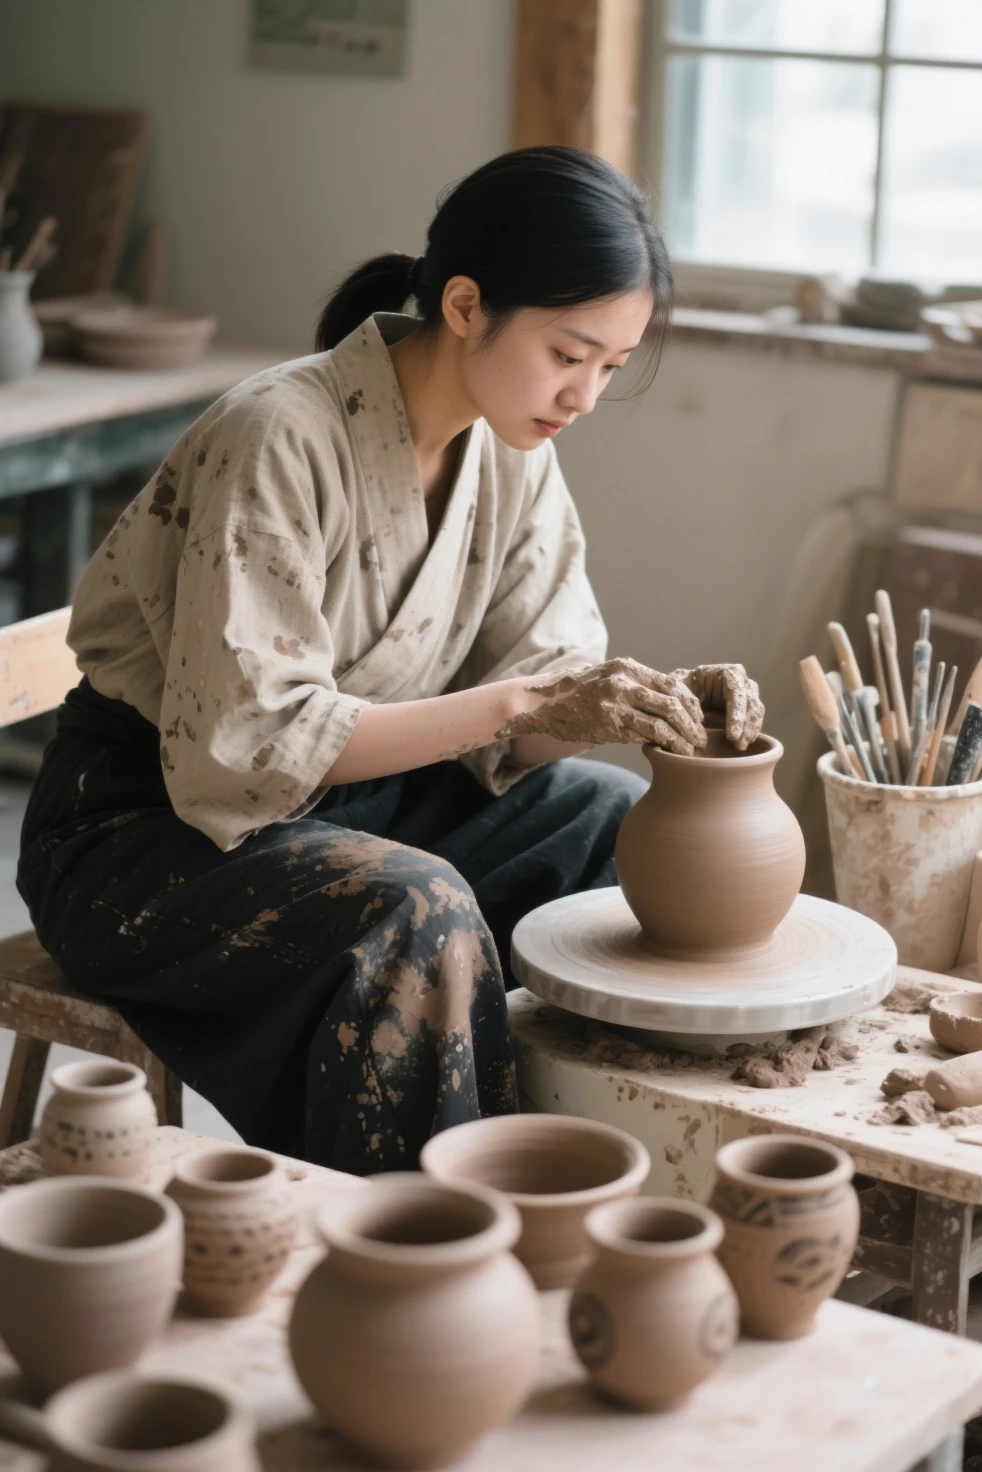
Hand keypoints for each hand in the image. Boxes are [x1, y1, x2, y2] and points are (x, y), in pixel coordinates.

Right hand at [498, 657, 707, 755]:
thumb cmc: (579, 694)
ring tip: (691, 750)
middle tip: (700, 739)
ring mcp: (614, 702)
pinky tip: (670, 752)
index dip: (691, 704)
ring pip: (663, 720)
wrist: (542, 704)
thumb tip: (669, 705)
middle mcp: (623, 681)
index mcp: (627, 667)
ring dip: (682, 738)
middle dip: (692, 723)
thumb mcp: (608, 679)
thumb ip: (635, 687)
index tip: (698, 719)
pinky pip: (644, 734)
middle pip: (673, 701)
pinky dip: (662, 744)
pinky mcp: (607, 723)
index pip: (672, 684)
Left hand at [674, 664, 764, 750]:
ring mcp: (748, 694)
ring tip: (740, 747)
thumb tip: (690, 711)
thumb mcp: (678, 685)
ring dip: (750, 731)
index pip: (737, 691)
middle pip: (750, 702)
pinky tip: (742, 744)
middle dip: (746, 725)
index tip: (732, 735)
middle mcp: (742, 681)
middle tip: (738, 744)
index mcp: (728, 672)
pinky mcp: (748, 708)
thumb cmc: (682, 687)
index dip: (737, 714)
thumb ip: (682, 693)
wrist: (688, 693)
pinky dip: (750, 733)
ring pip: (756, 712)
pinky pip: (755, 721)